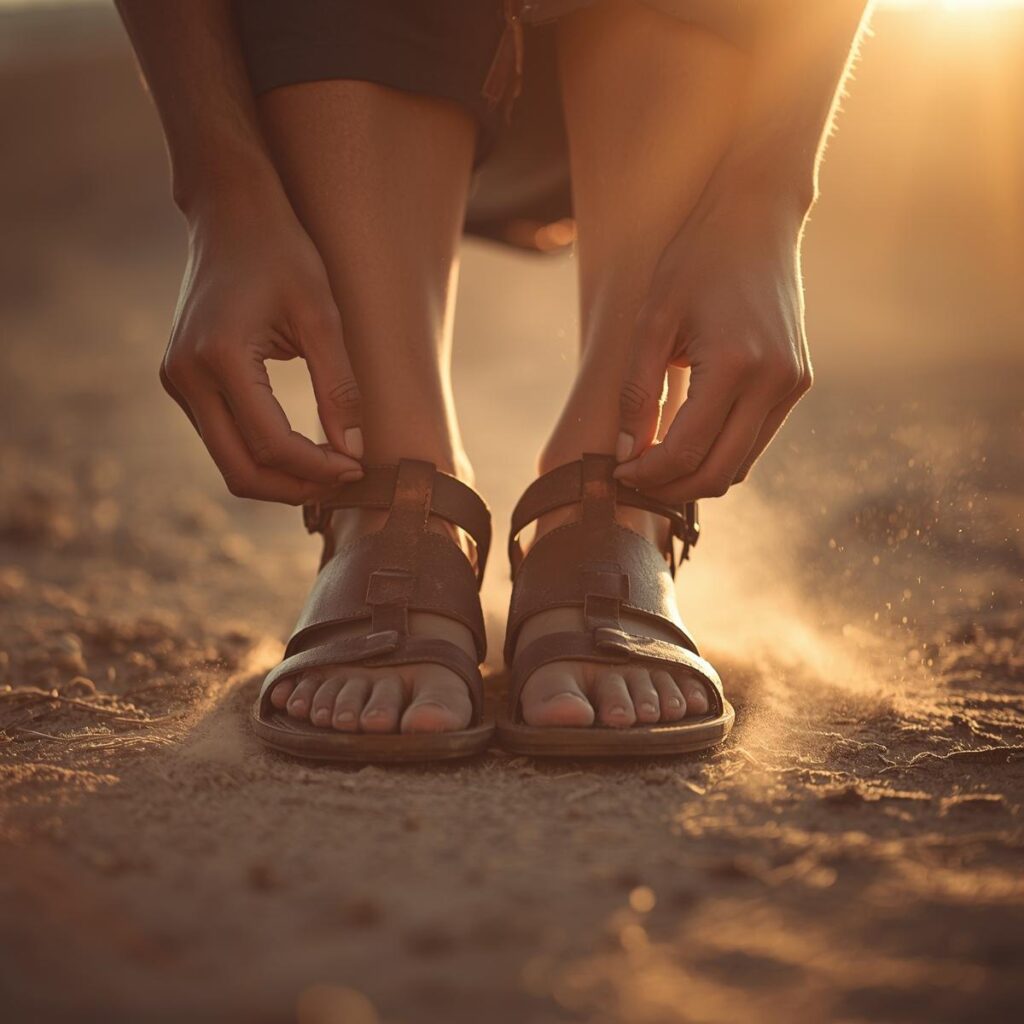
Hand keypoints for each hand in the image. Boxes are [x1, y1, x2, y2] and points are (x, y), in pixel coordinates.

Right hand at [161, 189, 363, 503]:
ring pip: (229, 462)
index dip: (318, 468)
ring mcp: (177, 381)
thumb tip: (353, 451)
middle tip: (344, 480)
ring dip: (280, 477)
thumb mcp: (322, 315)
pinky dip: (263, 456)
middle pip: (240, 469)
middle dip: (296, 487)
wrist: (230, 215)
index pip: (270, 443)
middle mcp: (186, 376)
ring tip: (330, 469)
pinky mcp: (182, 382)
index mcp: (219, 356)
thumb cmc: (282, 254)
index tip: (358, 467)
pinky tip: (302, 452)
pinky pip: (223, 439)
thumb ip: (338, 387)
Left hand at [614, 183, 812, 503]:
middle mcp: (775, 382)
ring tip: (654, 465)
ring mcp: (792, 384)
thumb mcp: (652, 320)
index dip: (647, 473)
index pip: (687, 451)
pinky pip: (756, 441)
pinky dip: (720, 453)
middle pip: (719, 473)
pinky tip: (686, 442)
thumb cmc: (696, 260)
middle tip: (632, 480)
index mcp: (736, 365)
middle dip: (671, 488)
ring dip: (696, 476)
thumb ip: (637, 391)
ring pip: (741, 465)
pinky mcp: (797, 382)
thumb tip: (626, 452)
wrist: (755, 218)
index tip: (617, 472)